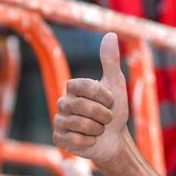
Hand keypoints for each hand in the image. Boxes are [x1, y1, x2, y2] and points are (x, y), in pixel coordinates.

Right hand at [52, 33, 128, 167]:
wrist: (115, 139)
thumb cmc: (115, 110)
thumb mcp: (116, 84)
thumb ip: (111, 60)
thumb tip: (110, 34)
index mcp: (74, 87)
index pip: (84, 86)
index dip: (102, 96)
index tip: (110, 101)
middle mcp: (63, 102)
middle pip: (83, 107)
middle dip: (103, 115)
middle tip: (106, 118)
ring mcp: (59, 121)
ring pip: (79, 124)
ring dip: (97, 129)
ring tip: (98, 129)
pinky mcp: (58, 138)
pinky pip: (73, 140)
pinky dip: (88, 141)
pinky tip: (90, 140)